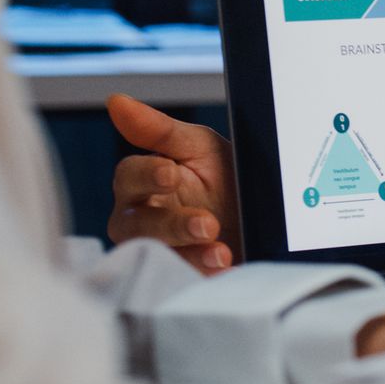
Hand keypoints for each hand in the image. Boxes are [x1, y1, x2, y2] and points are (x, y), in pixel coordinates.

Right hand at [106, 95, 239, 273]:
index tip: (171, 173)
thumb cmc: (223, 178)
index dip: (147, 175)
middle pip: (137, 225)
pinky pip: (181, 281)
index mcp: (142, 184)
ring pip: (158, 257)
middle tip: (207, 224)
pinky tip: (224, 270)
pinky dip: (203, 276)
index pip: (129, 177)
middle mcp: (142, 220)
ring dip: (190, 254)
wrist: (268, 220)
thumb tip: (116, 102)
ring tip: (221, 252)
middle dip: (172, 224)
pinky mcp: (182, 277)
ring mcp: (161, 252)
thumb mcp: (201, 148)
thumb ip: (160, 130)